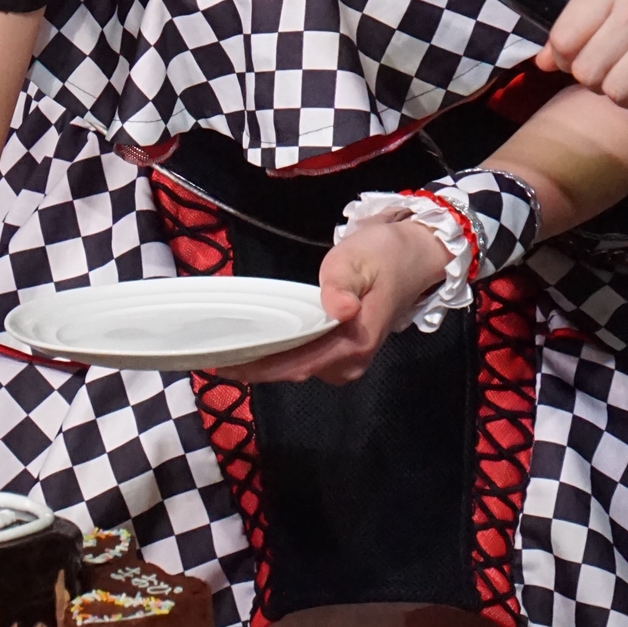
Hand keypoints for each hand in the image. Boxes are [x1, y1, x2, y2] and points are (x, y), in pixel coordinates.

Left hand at [239, 218, 445, 386]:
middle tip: (211, 356)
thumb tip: (340, 310)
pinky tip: (256, 345)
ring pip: (297, 368)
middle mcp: (350, 362)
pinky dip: (279, 356)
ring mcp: (348, 361)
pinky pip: (305, 360)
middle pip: (292, 371)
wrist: (416, 257)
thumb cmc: (383, 255)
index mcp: (353, 342)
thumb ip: (341, 284)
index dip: (258, 368)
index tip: (222, 365)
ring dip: (264, 363)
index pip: (297, 364)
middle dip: (253, 368)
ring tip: (225, 351)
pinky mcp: (344, 354)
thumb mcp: (357, 258)